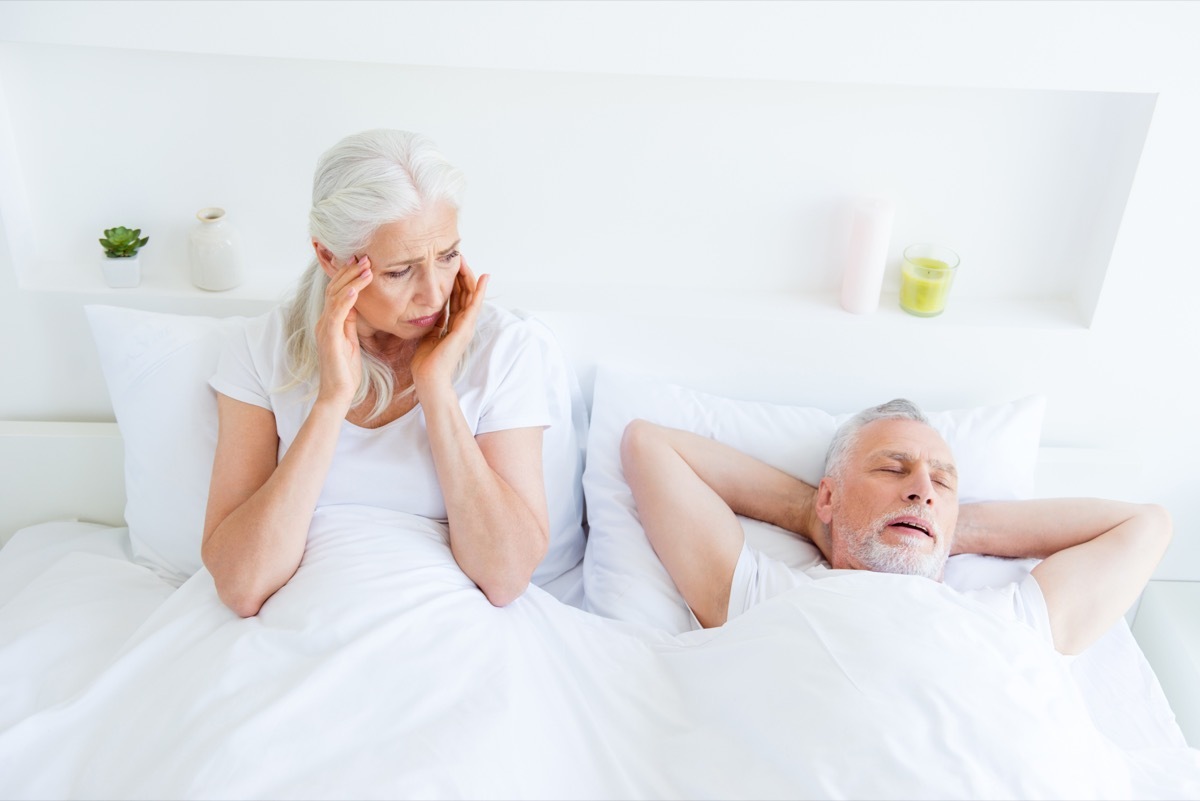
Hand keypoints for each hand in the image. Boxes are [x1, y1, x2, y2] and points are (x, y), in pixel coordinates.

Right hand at [315, 255, 372, 410]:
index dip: (348, 274)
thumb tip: (358, 303)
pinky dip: (346, 299)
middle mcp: (323, 320)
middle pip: (334, 288)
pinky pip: (336, 313)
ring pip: (335, 296)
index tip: (364, 261)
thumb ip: (351, 321)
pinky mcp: (329, 337)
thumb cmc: (346, 370)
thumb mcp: (351, 339)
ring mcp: (324, 328)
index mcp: (330, 320)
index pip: (337, 290)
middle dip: (350, 271)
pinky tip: (355, 289)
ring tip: (366, 267)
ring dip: (352, 280)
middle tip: (366, 257)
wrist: (337, 393)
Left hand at [412, 256, 488, 394]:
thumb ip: (433, 322)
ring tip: (466, 260)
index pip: (456, 299)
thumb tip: (431, 310)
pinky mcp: (465, 329)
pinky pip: (473, 306)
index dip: (454, 282)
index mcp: (452, 326)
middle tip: (458, 256)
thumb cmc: (426, 363)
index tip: (449, 266)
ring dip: (469, 277)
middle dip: (461, 275)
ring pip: (470, 296)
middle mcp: (462, 324)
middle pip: (464, 294)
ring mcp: (466, 327)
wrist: (428, 379)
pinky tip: (482, 278)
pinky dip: (479, 291)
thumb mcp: (428, 335)